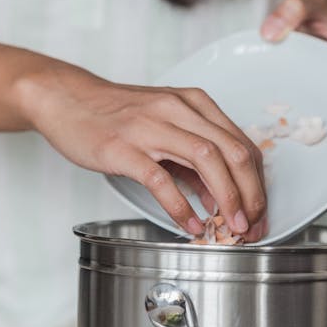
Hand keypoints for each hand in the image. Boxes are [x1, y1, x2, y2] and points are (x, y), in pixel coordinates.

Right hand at [16, 62, 267, 241]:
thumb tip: (221, 199)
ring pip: (206, 159)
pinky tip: (190, 225)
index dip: (257, 182)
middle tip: (252, 225)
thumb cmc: (115, 115)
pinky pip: (162, 179)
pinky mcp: (123, 148)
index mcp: (192, 102)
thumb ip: (192, 161)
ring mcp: (150, 127)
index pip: (241, 143)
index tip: (260, 212)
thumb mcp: (163, 128)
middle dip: (250, 193)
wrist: (66, 99)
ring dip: (226, 199)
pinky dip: (181, 207)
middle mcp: (176, 109)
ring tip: (231, 227)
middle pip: (232, 151)